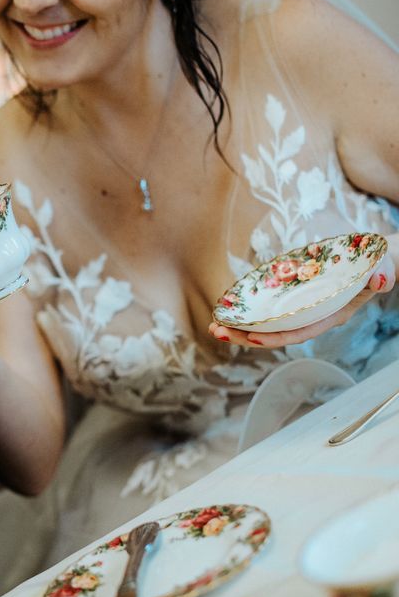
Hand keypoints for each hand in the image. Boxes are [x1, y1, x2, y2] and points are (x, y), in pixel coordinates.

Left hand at [209, 255, 395, 348]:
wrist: (379, 259)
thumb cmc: (380, 264)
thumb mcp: (384, 268)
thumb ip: (383, 274)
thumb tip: (382, 280)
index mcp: (332, 314)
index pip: (301, 330)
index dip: (277, 335)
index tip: (251, 336)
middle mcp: (314, 315)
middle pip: (277, 332)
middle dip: (246, 335)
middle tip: (216, 331)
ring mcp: (303, 308)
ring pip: (269, 324)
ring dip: (241, 327)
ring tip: (214, 327)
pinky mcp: (295, 297)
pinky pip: (269, 310)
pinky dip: (249, 312)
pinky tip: (229, 311)